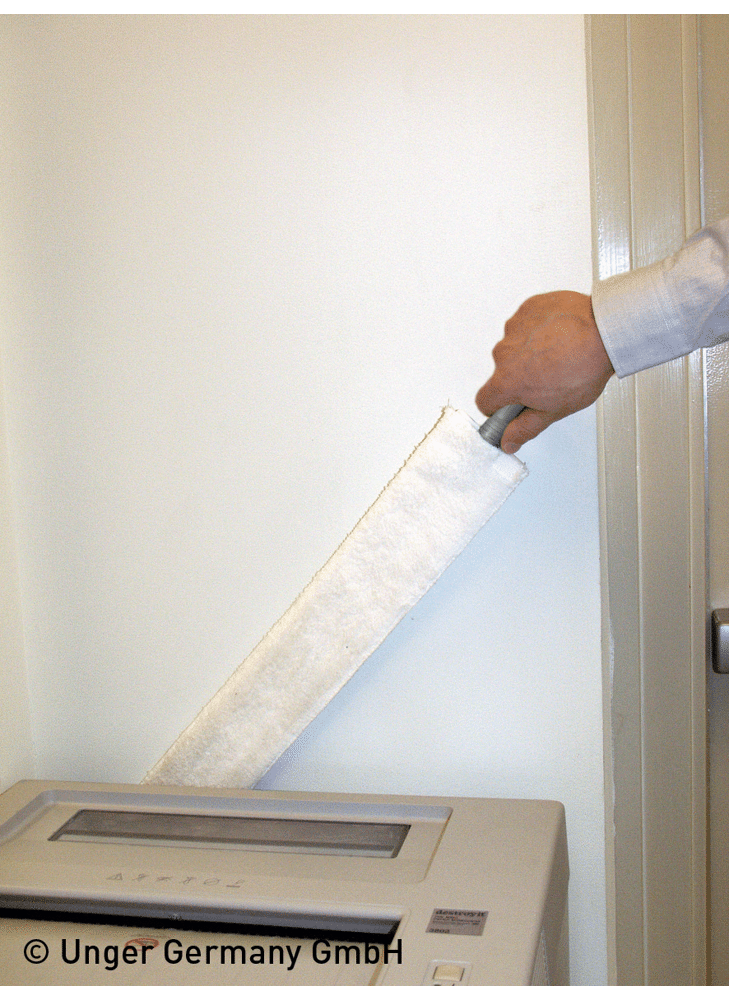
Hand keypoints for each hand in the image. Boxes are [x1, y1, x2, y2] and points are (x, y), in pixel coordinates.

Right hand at [475, 291, 613, 452]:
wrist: (605, 330)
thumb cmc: (584, 368)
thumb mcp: (556, 409)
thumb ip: (525, 428)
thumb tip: (508, 441)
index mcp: (507, 381)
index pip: (484, 401)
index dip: (499, 408)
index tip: (513, 406)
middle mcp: (504, 352)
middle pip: (502, 372)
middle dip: (520, 376)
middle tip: (548, 379)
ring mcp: (515, 327)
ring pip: (514, 346)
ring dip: (529, 351)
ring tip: (558, 354)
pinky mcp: (528, 308)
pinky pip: (525, 324)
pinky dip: (538, 330)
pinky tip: (558, 335)